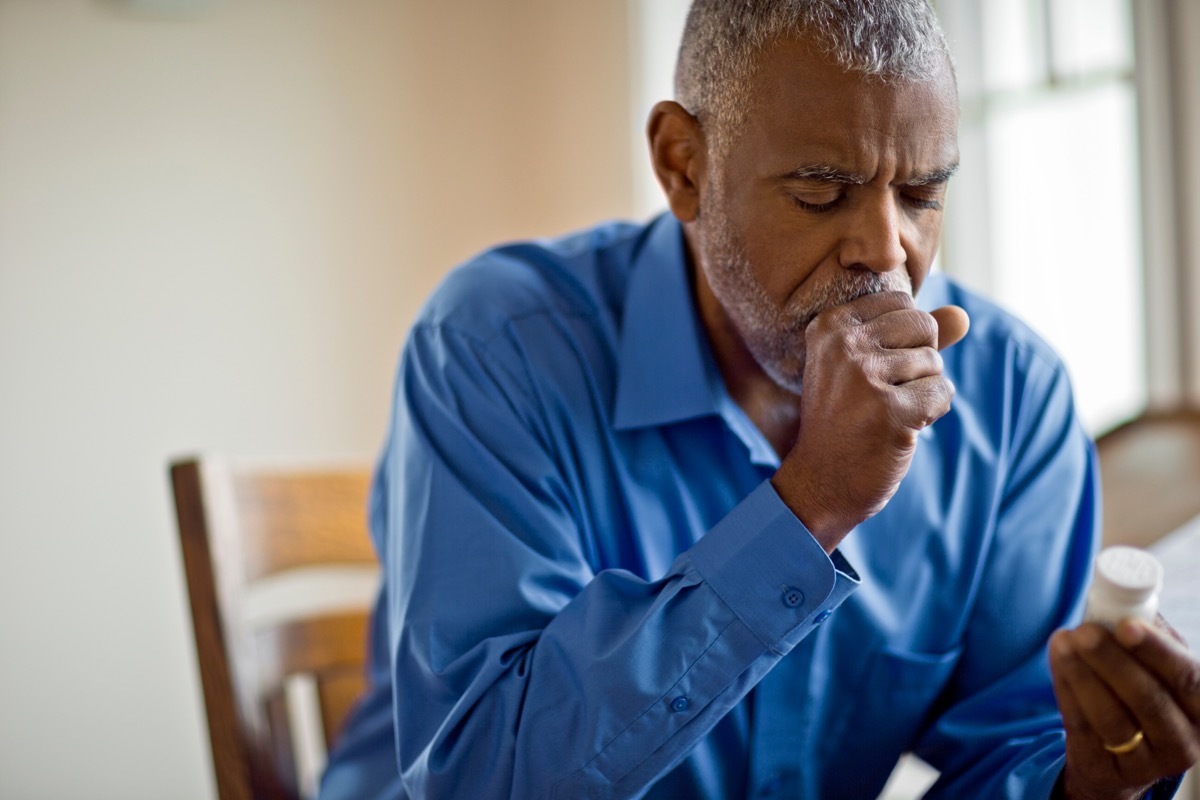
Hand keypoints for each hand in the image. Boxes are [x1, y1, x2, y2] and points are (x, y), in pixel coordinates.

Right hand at [771, 291, 968, 550]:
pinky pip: (942, 393)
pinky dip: (931, 414)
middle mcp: (843, 344)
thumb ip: (913, 336)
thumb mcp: (865, 366)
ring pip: (934, 363)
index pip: (901, 303)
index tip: (873, 371)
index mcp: (829, 325)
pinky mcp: (890, 410)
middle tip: (884, 394)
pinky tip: (899, 429)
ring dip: (922, 392)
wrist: (820, 482)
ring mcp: (865, 377)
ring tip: (886, 413)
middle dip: (920, 361)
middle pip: (923, 326)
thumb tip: (963, 315)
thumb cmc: (846, 420)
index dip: (904, 339)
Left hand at [1050, 618, 1199, 799]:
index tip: (1125, 625)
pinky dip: (1067, 690)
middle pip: (1148, 699)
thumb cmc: (1142, 696)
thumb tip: (1125, 604)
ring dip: (1082, 673)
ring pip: (1112, 716)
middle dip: (1111, 660)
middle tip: (1083, 630)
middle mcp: (1185, 742)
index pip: (1189, 678)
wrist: (1118, 759)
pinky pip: (1083, 727)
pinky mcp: (1108, 771)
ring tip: (1062, 641)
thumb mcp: (1159, 672)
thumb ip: (1151, 640)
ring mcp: (1148, 764)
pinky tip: (1058, 662)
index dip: (1158, 651)